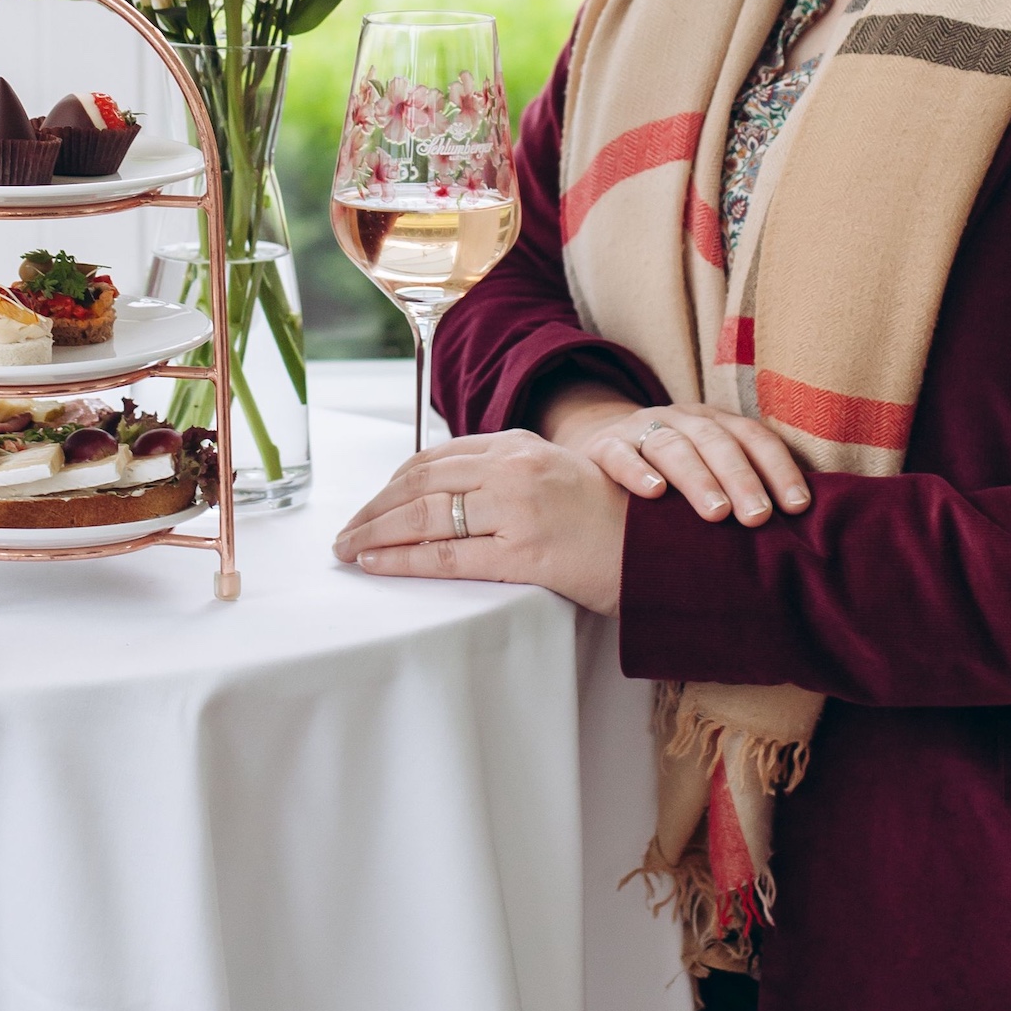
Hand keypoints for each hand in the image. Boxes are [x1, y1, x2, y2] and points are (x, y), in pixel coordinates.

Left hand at [332, 429, 628, 613]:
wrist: (666, 550)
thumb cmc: (615, 522)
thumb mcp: (561, 477)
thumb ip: (513, 476)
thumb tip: (456, 493)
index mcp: (521, 446)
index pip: (438, 456)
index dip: (395, 482)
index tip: (372, 504)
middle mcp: (515, 469)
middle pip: (421, 482)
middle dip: (374, 509)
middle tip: (344, 532)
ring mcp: (518, 509)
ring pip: (424, 516)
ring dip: (375, 533)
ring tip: (347, 550)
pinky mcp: (524, 552)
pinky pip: (445, 555)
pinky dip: (401, 559)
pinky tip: (375, 564)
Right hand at [536, 381, 810, 527]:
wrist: (601, 444)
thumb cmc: (672, 474)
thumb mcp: (708, 469)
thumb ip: (743, 488)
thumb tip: (798, 529)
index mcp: (716, 423)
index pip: (754, 437)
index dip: (778, 468)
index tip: (797, 506)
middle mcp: (683, 420)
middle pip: (717, 442)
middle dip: (742, 479)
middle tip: (759, 517)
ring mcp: (642, 429)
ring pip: (673, 447)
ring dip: (698, 478)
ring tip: (716, 513)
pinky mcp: (604, 446)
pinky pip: (620, 454)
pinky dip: (637, 471)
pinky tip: (654, 492)